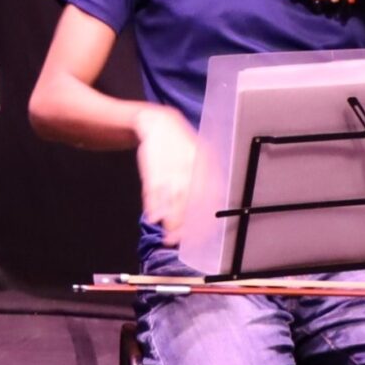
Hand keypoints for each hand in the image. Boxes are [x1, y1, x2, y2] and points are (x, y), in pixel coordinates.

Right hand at [134, 105, 199, 245]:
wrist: (159, 123)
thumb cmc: (180, 149)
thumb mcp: (196, 163)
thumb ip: (200, 190)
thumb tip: (204, 220)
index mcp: (207, 164)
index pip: (211, 198)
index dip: (204, 220)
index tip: (199, 238)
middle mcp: (192, 164)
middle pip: (192, 200)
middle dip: (186, 224)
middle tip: (178, 241)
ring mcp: (173, 163)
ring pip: (174, 195)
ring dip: (171, 218)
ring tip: (168, 235)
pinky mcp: (153, 162)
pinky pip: (155, 186)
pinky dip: (153, 203)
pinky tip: (153, 216)